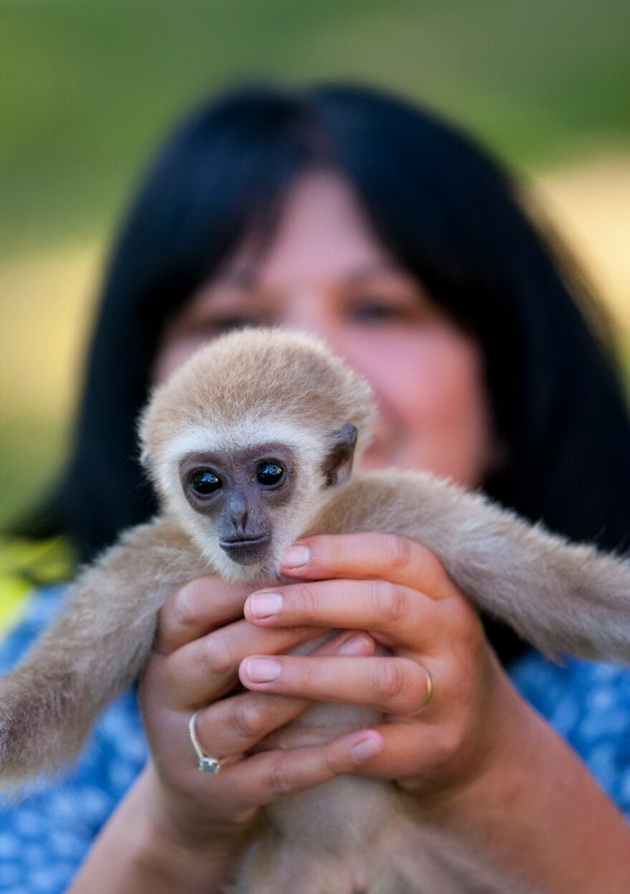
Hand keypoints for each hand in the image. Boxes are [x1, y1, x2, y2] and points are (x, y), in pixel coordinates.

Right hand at [138, 573, 382, 851]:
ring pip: (250, 713)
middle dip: (289, 626)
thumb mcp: (218, 646)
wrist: (195, 793)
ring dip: (311, 680)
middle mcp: (166, 692)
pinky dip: (327, 757)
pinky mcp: (221, 794)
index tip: (308, 566)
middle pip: (222, 653)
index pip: (195, 602)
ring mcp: (188, 748)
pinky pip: (279, 774)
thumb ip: (251, 607)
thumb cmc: (223, 692)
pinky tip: (373, 739)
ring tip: (368, 648)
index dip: (250, 585)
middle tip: (352, 603)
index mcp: (165, 646)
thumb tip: (317, 551)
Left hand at [239, 532, 523, 801]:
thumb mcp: (405, 612)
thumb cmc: (416, 656)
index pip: (396, 556)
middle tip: (256, 607)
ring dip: (310, 674)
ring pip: (379, 678)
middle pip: (387, 607)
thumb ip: (359, 585)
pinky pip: (377, 747)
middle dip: (315, 604)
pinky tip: (278, 733)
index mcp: (442, 593)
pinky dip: (328, 741)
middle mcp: (452, 637)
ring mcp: (449, 694)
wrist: (479, 734)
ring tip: (252, 670)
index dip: (340, 553)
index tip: (285, 558)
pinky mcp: (436, 746)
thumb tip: (280, 561)